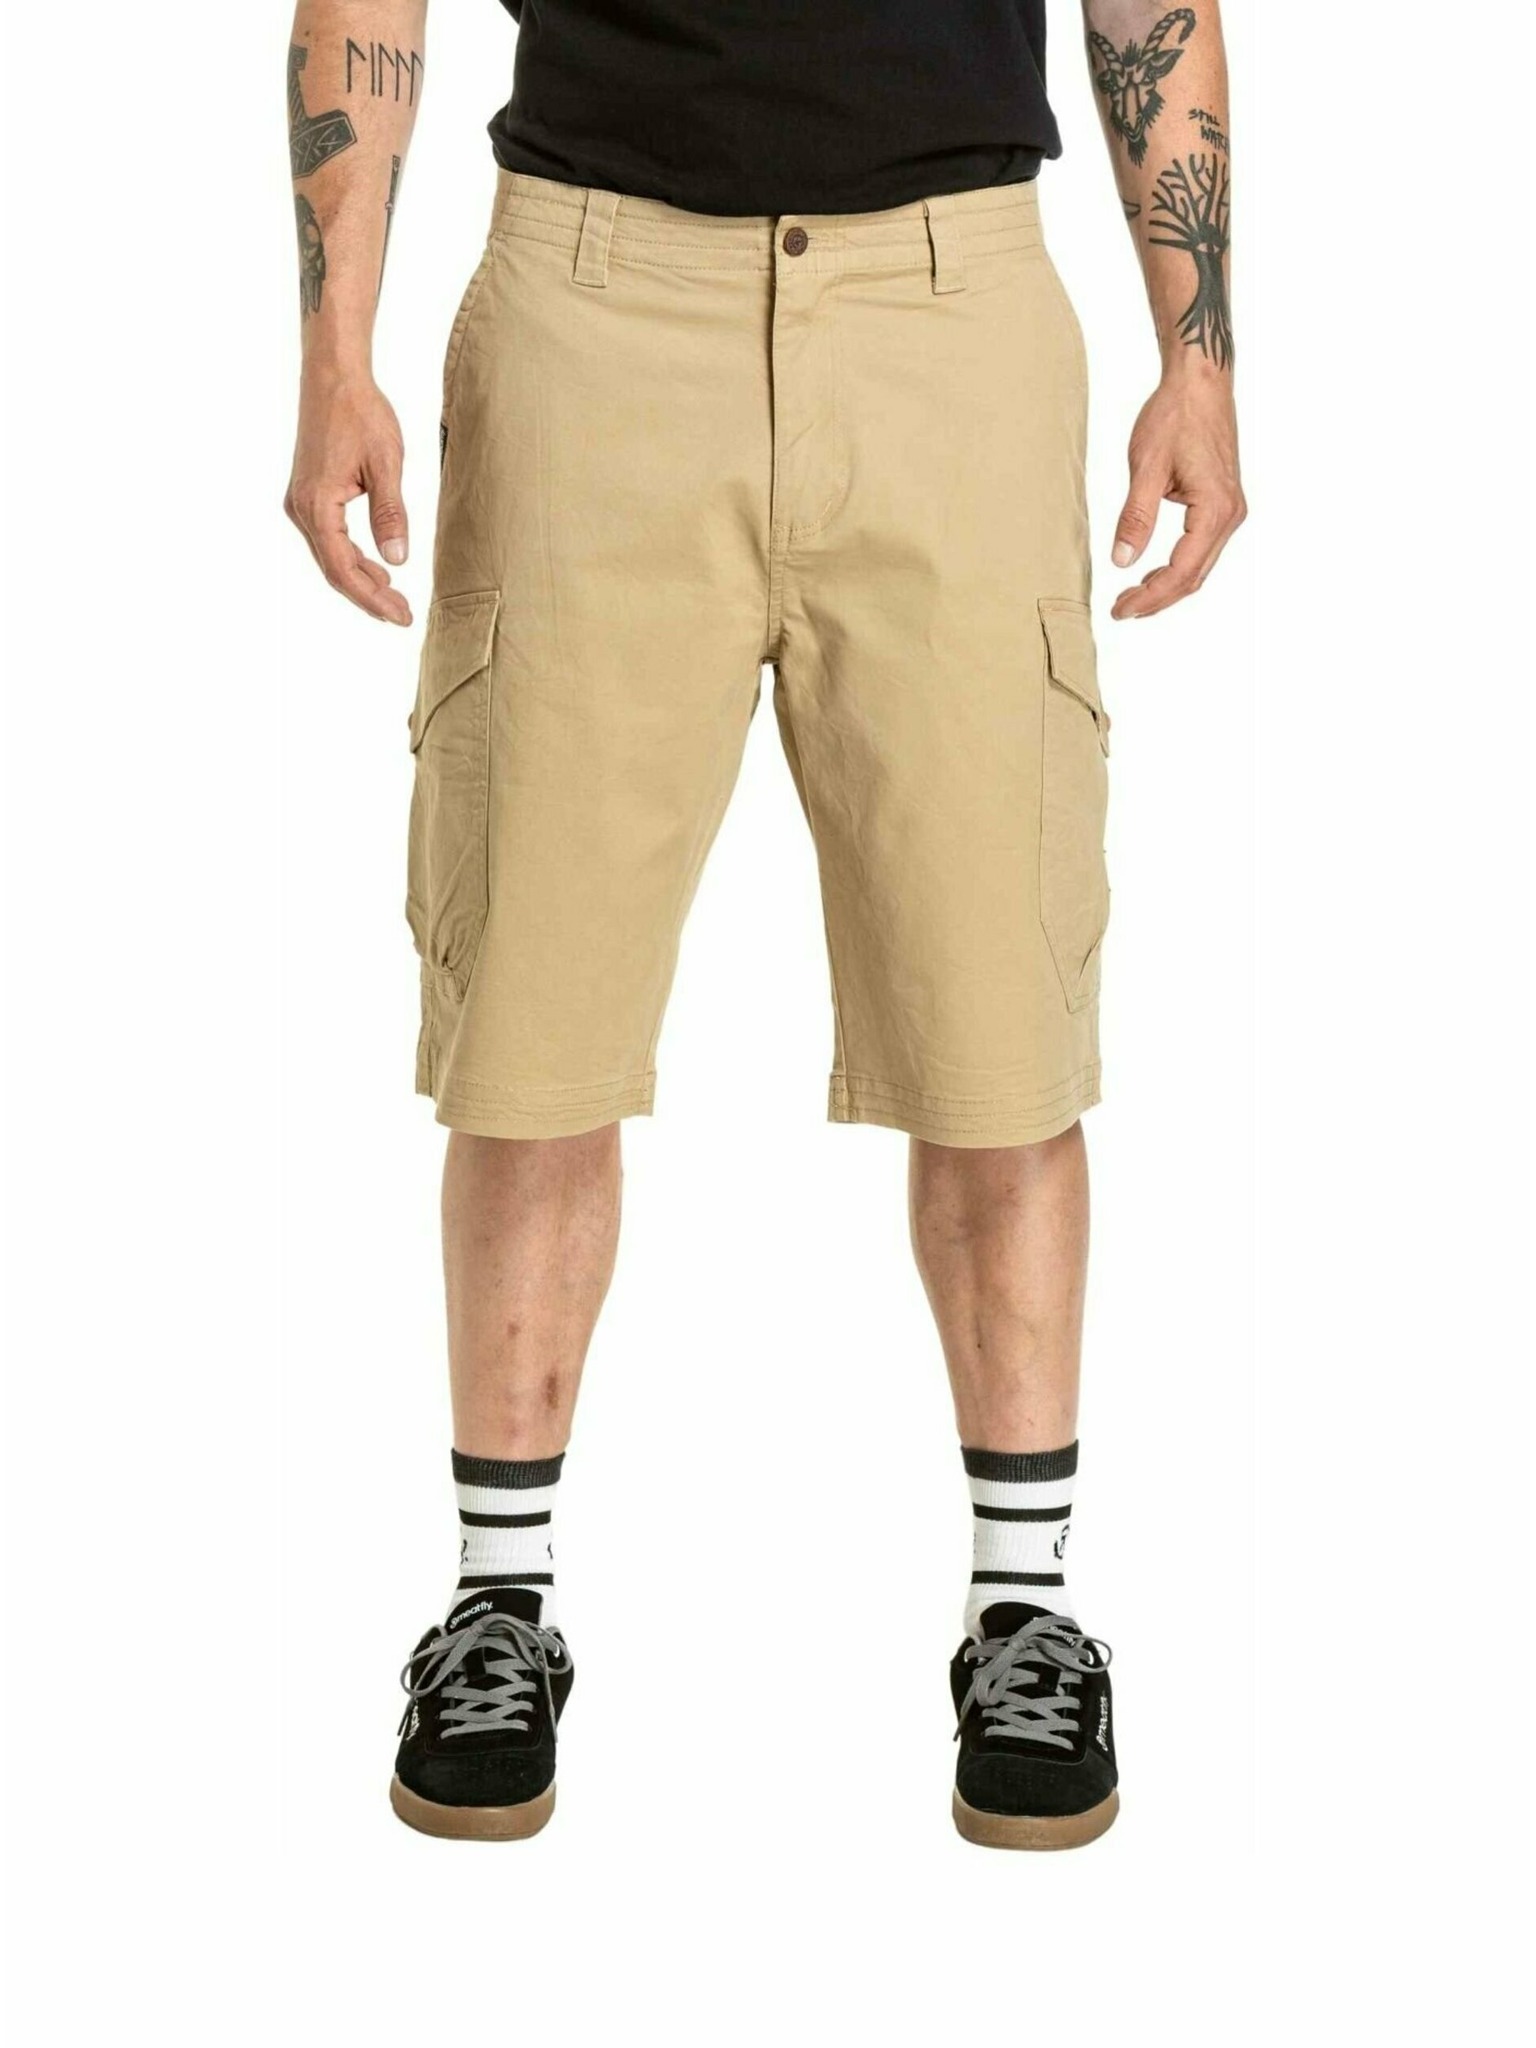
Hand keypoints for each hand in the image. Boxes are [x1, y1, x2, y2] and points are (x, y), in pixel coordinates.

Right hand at [285, 369, 411, 625]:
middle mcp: (301, 508)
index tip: (400, 616)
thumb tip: (397, 560)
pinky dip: (352, 557)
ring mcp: (301, 502)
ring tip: (394, 597)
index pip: (344, 568)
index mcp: (317, 505)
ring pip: (331, 556)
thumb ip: (390, 514)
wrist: (333, 376)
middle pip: (334, 568)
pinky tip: (377, 567)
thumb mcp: (386, 464)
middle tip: (402, 615)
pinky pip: (329, 538)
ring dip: (361, 579)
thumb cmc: (360, 412)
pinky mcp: (308, 494)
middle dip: (369, 596)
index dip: (372, 599)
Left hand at [1109, 368, 1245, 620]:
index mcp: (1215, 509)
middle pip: (1194, 577)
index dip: (1149, 597)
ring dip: (1167, 586)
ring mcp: (1230, 510)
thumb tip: (1121, 561)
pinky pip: (1202, 550)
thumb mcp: (1146, 468)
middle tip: (1121, 609)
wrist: (1200, 382)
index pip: (1181, 572)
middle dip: (1157, 599)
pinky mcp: (1223, 504)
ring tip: (1131, 596)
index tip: (1119, 610)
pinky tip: (1152, 572)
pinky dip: (1177, 567)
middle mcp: (1231, 515)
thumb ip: (1135, 517)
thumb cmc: (1175, 415)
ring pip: (1199, 567)